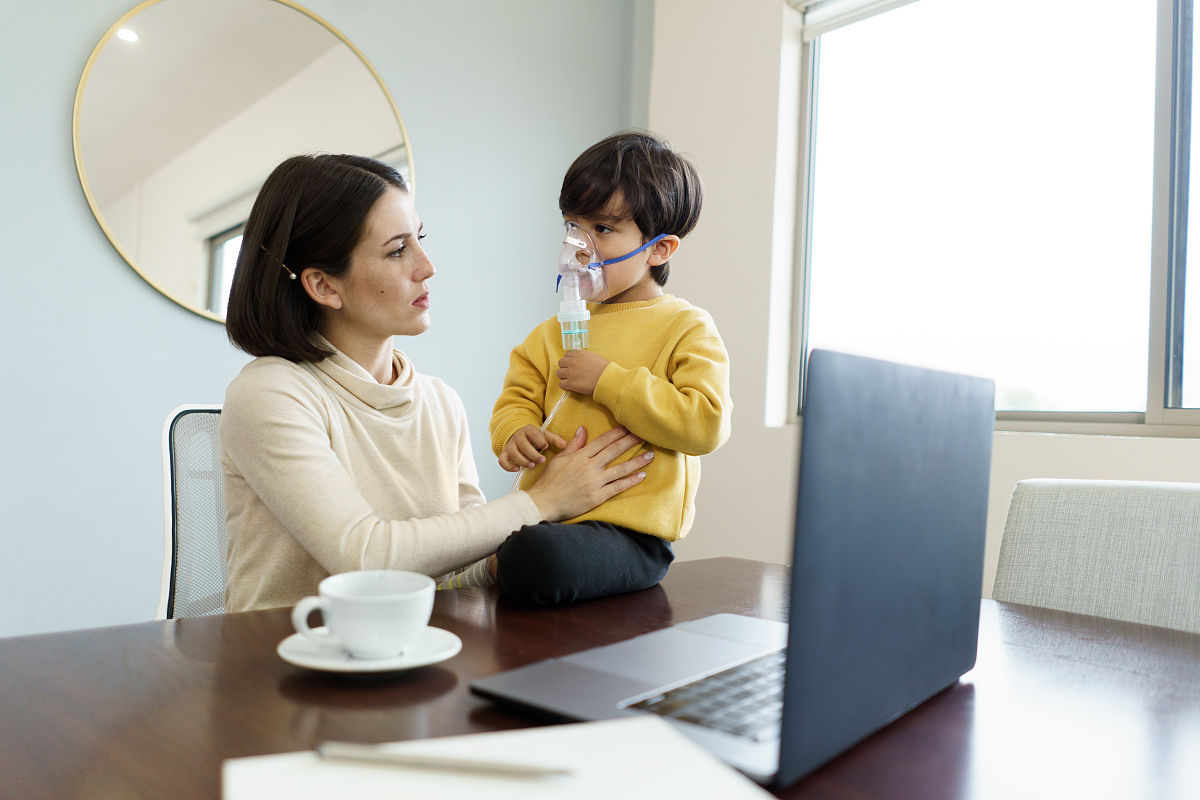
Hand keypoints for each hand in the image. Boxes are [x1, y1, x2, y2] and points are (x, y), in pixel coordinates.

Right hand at [499, 425, 567, 471]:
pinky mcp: (505, 454)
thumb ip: (555, 439)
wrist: (519, 437)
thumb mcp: (545, 436)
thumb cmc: (535, 438)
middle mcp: (517, 437)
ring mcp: (510, 446)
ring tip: (532, 465)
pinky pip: (502, 461)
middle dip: (533, 454)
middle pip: (523, 445)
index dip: (539, 440)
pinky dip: (509, 466)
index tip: (545, 446)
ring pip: (513, 453)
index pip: (533, 434)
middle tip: (542, 460)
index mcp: (528, 430)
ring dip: (523, 460)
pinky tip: (518, 469)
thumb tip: (564, 445)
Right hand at [524, 426, 653, 520]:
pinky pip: (617, 487)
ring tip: (651, 455)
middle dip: (631, 441)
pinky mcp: (597, 496)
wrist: (543, 502)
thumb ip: (574, 444)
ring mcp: (595, 482)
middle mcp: (590, 467)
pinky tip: (642, 475)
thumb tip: (583, 429)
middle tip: (645, 433)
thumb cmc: (550, 481)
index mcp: (581, 456)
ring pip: (620, 469)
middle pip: (614, 451)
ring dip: (637, 461)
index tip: (629, 426)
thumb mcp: (560, 459)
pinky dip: (630, 481)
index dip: (617, 432)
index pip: (603, 441)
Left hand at [557, 350, 608, 395]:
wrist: (607, 379)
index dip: (569, 359)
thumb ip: (585, 357)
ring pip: (559, 373)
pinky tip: (571, 386)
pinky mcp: (570, 383)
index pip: (567, 354)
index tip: (572, 364)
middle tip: (571, 372)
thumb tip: (581, 360)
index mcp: (579, 354)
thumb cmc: (605, 369)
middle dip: (565, 367)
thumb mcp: (594, 357)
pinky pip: (561, 384)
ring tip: (572, 380)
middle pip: (561, 363)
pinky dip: (565, 386)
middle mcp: (573, 362)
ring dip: (564, 376)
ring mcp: (570, 373)